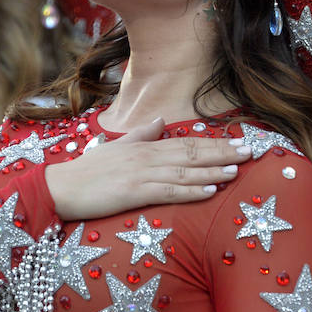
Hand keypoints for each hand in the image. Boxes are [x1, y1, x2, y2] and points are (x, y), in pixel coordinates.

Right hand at [43, 118, 250, 220]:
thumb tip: (162, 120)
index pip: (186, 141)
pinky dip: (192, 189)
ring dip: (213, 170)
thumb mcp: (115, 147)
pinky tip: (210, 190)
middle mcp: (146, 156)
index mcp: (144, 146)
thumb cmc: (86, 172)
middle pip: (191, 152)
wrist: (59, 188)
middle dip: (223, 152)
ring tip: (238, 170)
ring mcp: (141, 173)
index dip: (215, 142)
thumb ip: (141, 134)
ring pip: (185, 170)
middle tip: (251, 151)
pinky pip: (169, 190)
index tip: (239, 141)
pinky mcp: (134, 192)